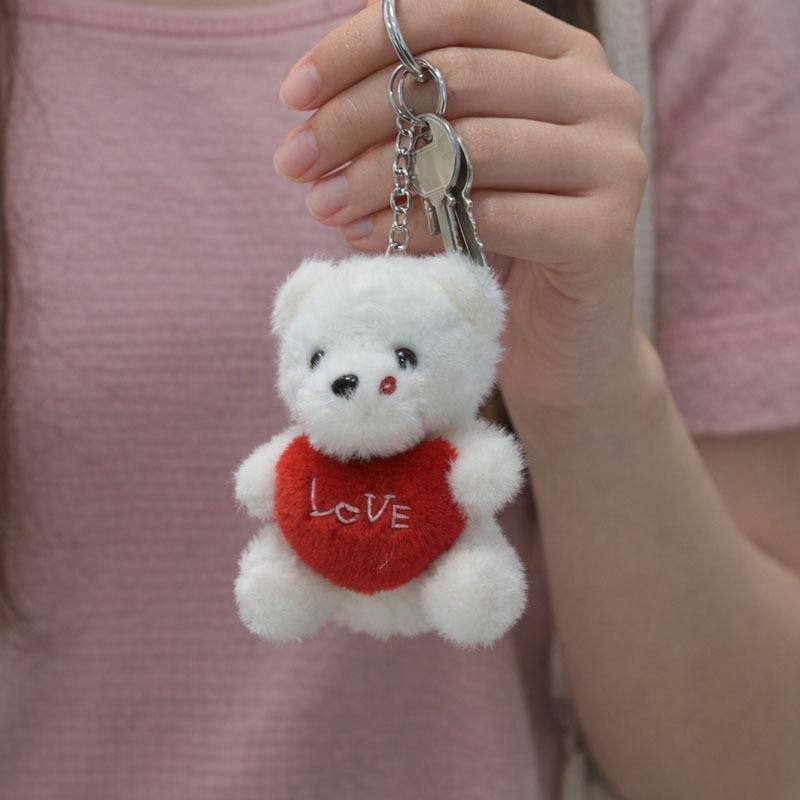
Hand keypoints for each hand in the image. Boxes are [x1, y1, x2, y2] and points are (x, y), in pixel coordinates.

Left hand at [274, 0, 651, 426]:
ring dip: (376, 175)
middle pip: (455, 77)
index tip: (294, 93)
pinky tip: (363, 239)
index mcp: (560, 56)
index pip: (454, 13)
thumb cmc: (498, 248)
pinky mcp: (605, 231)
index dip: (364, 43)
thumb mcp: (454, 168)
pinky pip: (490, 214)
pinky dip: (416, 225)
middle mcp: (598, 94)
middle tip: (294, 161)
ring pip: (469, 145)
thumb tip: (312, 105)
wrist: (561, 343)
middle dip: (354, 117)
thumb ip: (413, 120)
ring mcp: (613, 160)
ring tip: (321, 205)